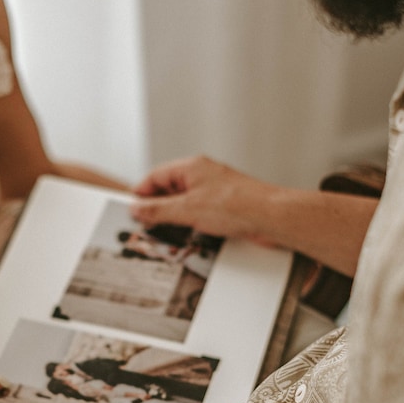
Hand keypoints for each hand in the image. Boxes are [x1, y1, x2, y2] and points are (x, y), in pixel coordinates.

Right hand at [132, 156, 274, 242]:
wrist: (272, 217)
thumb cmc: (238, 204)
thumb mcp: (188, 209)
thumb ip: (159, 210)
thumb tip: (138, 208)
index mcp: (191, 167)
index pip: (156, 176)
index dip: (141, 194)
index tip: (132, 210)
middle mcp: (203, 176)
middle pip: (169, 190)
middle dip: (157, 208)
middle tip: (146, 225)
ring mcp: (214, 192)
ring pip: (184, 204)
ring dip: (175, 218)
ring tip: (167, 232)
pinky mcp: (225, 208)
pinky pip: (199, 214)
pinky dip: (191, 224)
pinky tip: (190, 235)